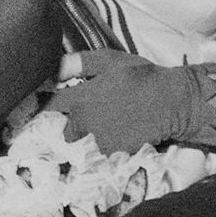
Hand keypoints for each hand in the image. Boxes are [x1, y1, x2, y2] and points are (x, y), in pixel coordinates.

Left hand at [52, 49, 214, 153]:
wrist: (172, 102)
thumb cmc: (141, 77)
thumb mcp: (109, 60)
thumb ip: (78, 63)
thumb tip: (53, 68)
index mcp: (78, 99)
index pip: (48, 108)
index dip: (44, 108)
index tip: (45, 109)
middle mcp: (82, 123)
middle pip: (61, 130)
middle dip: (65, 125)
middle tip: (81, 118)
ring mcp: (96, 142)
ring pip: (78, 144)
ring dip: (82, 139)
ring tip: (99, 128)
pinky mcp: (110, 156)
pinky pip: (96, 155)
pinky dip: (98, 149)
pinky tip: (111, 138)